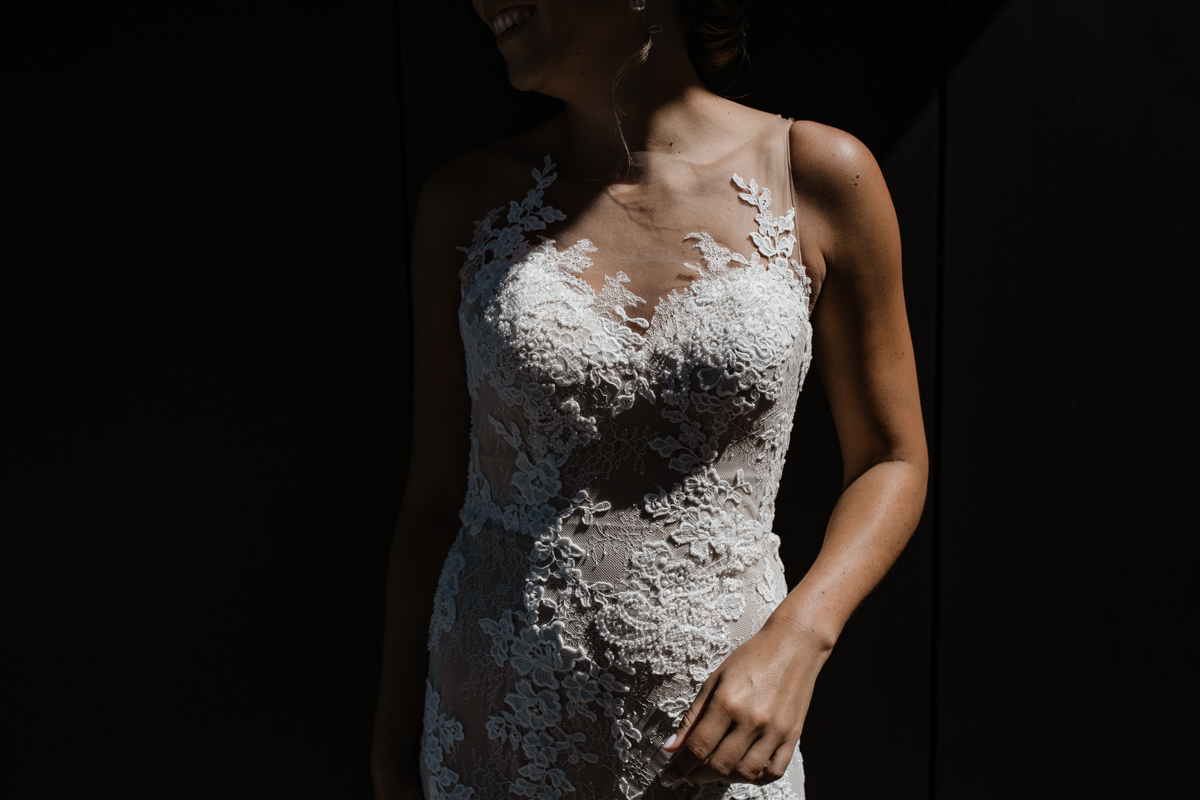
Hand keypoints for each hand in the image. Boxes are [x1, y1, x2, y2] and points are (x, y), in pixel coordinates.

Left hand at [659, 614, 830, 786]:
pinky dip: (755, 778)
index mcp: (727, 702)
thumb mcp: (715, 680)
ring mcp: (774, 730)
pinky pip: (773, 772)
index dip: (679, 768)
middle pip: (718, 766)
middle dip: (697, 775)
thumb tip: (672, 747)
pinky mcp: (792, 736)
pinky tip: (742, 770)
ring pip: (744, 774)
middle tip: (688, 773)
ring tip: (712, 771)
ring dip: (723, 779)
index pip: (697, 748)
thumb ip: (692, 716)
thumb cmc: (753, 657)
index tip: (669, 776)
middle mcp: (751, 720)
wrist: (793, 644)